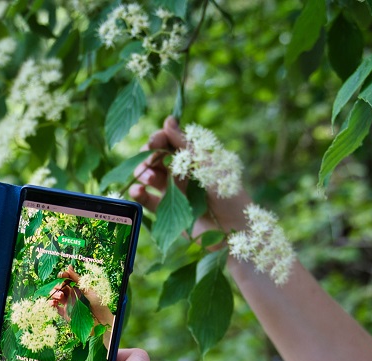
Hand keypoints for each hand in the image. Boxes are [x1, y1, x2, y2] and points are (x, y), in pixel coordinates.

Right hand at [49, 266, 115, 348]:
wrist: (101, 320)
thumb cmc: (98, 303)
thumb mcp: (88, 289)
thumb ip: (77, 279)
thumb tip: (68, 267)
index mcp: (78, 288)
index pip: (67, 280)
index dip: (63, 276)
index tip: (61, 274)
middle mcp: (72, 295)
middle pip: (59, 287)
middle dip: (58, 286)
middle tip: (61, 288)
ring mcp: (68, 304)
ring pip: (55, 296)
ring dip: (54, 294)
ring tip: (60, 297)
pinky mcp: (65, 313)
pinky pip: (55, 308)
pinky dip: (51, 304)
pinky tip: (53, 303)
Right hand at [130, 116, 253, 238]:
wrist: (234, 230)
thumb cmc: (228, 194)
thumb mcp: (207, 164)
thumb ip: (185, 145)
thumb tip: (168, 120)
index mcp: (192, 157)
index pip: (169, 141)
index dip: (159, 139)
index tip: (154, 142)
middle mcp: (181, 172)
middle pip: (155, 158)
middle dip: (148, 157)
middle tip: (149, 162)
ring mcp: (172, 191)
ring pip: (148, 176)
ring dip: (143, 174)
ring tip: (148, 179)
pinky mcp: (166, 210)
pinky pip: (147, 199)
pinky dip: (139, 194)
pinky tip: (138, 192)